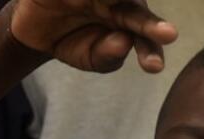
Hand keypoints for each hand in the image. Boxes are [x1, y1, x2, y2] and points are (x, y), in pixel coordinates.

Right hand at [8, 0, 177, 73]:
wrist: (36, 29)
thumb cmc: (73, 42)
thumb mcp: (91, 58)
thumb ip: (108, 55)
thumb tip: (123, 41)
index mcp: (131, 24)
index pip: (146, 38)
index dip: (150, 51)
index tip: (154, 67)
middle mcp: (121, 3)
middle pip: (136, 12)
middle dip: (150, 24)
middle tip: (167, 34)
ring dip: (121, 1)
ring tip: (120, 7)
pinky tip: (93, 0)